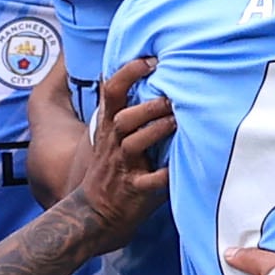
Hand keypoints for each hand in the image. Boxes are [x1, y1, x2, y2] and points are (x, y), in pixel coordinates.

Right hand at [75, 57, 175, 242]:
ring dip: (157, 131)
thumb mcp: (113, 137)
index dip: (128, 73)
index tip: (151, 59)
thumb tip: (156, 78)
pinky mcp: (134, 191)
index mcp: (110, 127)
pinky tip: (177, 168)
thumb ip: (129, 112)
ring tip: (179, 122)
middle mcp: (114, 144)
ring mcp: (123, 167)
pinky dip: (164, 175)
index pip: (112, 92)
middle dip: (149, 106)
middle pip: (125, 118)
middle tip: (172, 97)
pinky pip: (150, 182)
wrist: (95, 214)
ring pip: (135, 144)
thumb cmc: (113, 170)